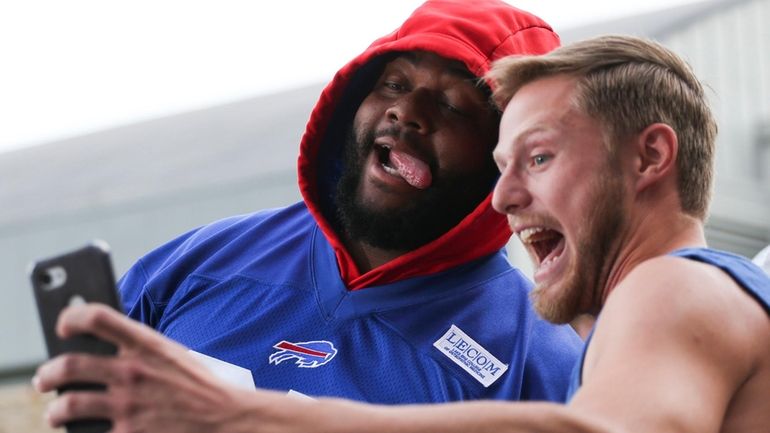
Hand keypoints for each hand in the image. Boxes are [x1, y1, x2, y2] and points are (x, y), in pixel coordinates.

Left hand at [32, 303, 252, 432]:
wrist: (225, 418)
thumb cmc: (198, 386)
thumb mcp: (172, 355)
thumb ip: (139, 350)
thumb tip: (99, 353)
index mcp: (147, 344)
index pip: (96, 317)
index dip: (72, 317)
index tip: (64, 326)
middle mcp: (133, 371)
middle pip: (69, 364)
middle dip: (48, 375)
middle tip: (45, 379)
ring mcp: (128, 404)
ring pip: (67, 405)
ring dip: (55, 411)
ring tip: (56, 413)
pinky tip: (81, 432)